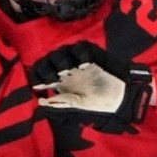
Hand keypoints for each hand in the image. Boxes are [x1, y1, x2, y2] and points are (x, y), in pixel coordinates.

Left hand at [33, 40, 152, 128]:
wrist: (117, 99)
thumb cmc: (97, 105)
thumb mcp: (76, 106)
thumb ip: (60, 104)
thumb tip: (40, 102)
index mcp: (60, 83)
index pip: (42, 72)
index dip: (39, 75)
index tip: (42, 84)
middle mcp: (66, 71)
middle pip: (50, 59)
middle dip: (49, 66)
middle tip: (56, 76)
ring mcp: (78, 63)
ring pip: (63, 52)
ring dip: (63, 60)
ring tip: (68, 71)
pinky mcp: (91, 58)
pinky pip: (82, 49)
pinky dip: (81, 55)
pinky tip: (85, 66)